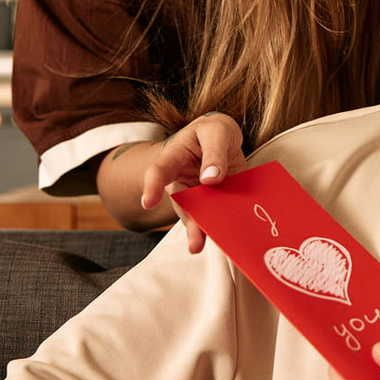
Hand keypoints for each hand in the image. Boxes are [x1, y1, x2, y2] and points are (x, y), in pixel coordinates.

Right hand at [140, 112, 246, 253]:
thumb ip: (214, 152)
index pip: (159, 172)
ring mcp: (199, 195)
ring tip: (217, 249)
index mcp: (175, 158)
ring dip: (207, 232)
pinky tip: (232, 239)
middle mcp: (182, 181)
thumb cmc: (215, 131)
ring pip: (199, 215)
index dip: (152, 187)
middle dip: (190, 224)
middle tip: (195, 245)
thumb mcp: (217, 131)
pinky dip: (225, 227)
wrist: (225, 138)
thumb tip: (210, 179)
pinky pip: (218, 216)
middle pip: (182, 205)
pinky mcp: (216, 202)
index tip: (147, 203)